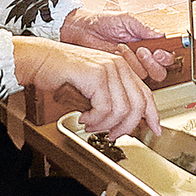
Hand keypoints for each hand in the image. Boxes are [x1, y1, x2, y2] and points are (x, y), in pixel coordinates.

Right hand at [13, 37, 160, 137]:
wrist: (41, 60)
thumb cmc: (63, 74)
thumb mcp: (93, 86)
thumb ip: (111, 98)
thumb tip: (125, 122)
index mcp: (121, 66)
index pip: (145, 93)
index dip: (153, 114)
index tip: (155, 129)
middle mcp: (118, 65)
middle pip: (138, 105)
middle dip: (126, 127)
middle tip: (113, 135)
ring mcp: (108, 69)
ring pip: (121, 110)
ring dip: (105, 125)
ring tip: (91, 124)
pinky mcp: (96, 76)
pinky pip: (104, 109)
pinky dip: (94, 120)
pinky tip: (84, 117)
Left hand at [61, 8, 174, 82]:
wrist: (84, 30)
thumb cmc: (103, 22)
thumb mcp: (127, 19)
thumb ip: (144, 28)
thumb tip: (161, 34)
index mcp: (147, 41)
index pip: (166, 53)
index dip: (165, 56)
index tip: (158, 52)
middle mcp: (141, 56)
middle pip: (160, 69)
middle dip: (153, 62)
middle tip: (142, 51)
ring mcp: (131, 66)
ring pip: (146, 75)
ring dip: (136, 62)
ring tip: (123, 47)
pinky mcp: (119, 73)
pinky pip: (130, 76)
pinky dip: (124, 65)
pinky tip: (117, 53)